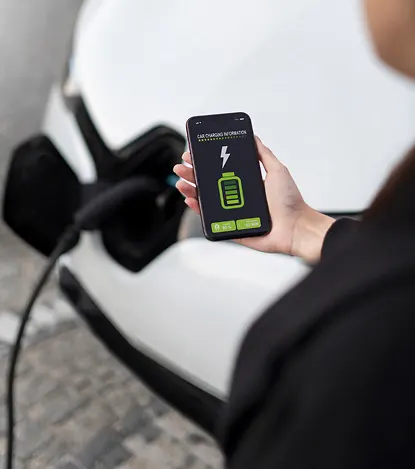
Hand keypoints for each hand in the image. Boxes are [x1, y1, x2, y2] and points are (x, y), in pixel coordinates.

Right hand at [173, 137, 334, 262]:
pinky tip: (191, 199)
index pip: (219, 171)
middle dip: (192, 174)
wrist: (296, 227)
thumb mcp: (277, 170)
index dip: (205, 163)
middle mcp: (236, 197)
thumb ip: (264, 154)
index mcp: (245, 184)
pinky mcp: (231, 227)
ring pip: (206, 201)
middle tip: (181, 166)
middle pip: (208, 184)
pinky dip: (198, 210)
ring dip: (191, 190)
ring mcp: (232, 212)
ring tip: (181, 181)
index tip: (193, 155)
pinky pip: (211, 219)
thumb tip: (254, 137)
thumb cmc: (290, 202)